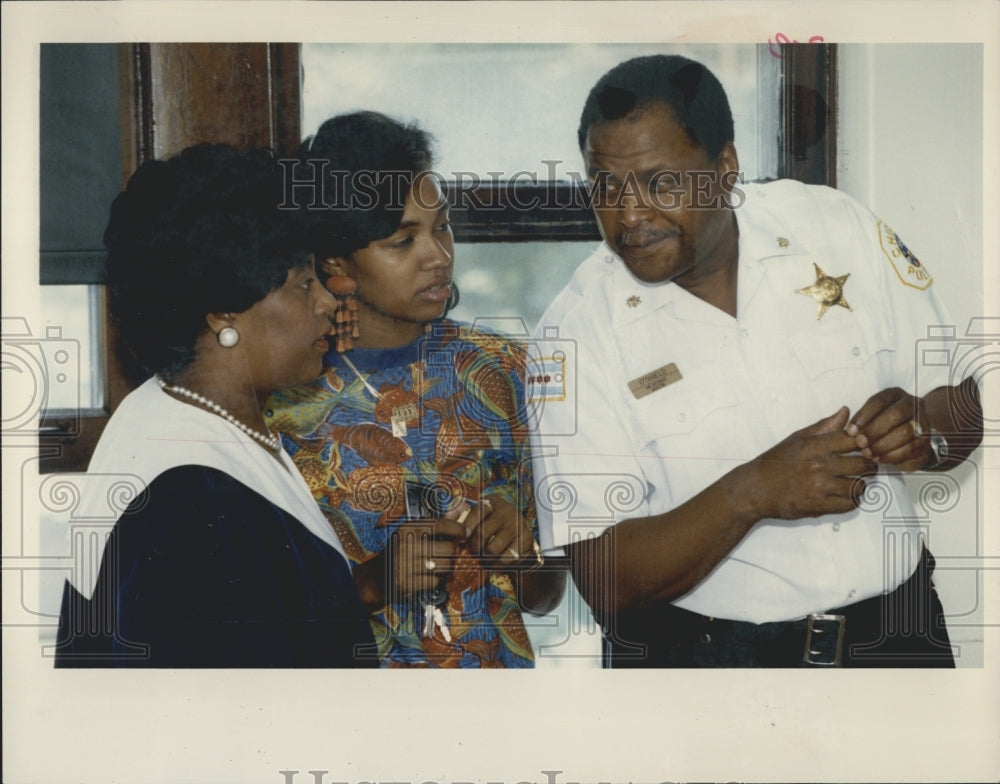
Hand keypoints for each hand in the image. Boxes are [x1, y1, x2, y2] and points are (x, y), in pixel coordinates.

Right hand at [388, 516, 467, 596]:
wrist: (379, 576)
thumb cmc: (402, 551)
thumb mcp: (414, 533)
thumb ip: (438, 524)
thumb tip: (460, 510)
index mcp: (408, 529)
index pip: (439, 524)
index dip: (456, 527)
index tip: (465, 532)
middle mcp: (406, 544)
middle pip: (447, 548)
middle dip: (451, 553)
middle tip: (446, 554)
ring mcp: (406, 564)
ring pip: (444, 565)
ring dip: (445, 567)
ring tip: (436, 565)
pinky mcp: (407, 582)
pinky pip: (435, 581)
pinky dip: (435, 580)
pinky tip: (426, 577)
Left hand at [464, 496, 536, 568]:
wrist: (520, 540)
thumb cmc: (492, 528)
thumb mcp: (478, 518)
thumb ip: (461, 515)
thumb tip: (447, 516)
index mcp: (493, 502)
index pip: (477, 512)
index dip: (466, 527)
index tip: (462, 538)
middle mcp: (508, 510)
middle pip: (482, 533)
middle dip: (474, 547)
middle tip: (473, 552)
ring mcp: (519, 525)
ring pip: (492, 549)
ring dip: (484, 558)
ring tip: (484, 558)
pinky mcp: (526, 540)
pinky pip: (505, 559)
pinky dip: (497, 565)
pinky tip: (496, 562)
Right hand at [742, 406, 875, 519]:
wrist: (755, 489)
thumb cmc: (775, 463)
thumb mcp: (797, 439)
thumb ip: (824, 426)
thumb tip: (846, 411)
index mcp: (815, 445)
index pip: (854, 439)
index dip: (863, 442)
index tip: (863, 447)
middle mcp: (819, 465)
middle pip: (862, 463)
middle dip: (868, 465)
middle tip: (867, 467)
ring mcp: (820, 487)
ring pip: (859, 486)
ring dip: (860, 485)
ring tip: (855, 482)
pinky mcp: (819, 506)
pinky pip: (849, 504)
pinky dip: (851, 501)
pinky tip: (845, 496)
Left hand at [847, 387, 930, 471]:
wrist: (909, 440)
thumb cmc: (881, 427)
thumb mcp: (868, 418)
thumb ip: (856, 418)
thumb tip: (844, 418)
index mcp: (894, 394)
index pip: (879, 401)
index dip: (863, 416)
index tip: (850, 431)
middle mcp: (911, 404)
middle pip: (894, 415)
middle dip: (874, 430)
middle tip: (860, 443)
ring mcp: (922, 422)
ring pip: (904, 432)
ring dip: (883, 445)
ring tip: (868, 453)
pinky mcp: (925, 441)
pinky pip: (910, 449)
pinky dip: (891, 456)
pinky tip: (878, 458)